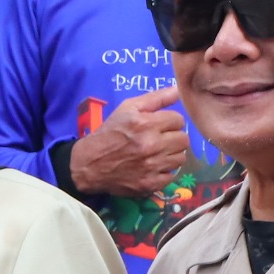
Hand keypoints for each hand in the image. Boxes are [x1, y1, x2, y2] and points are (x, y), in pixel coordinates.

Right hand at [67, 89, 191, 197]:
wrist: (89, 164)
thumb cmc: (110, 132)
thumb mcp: (127, 108)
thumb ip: (156, 98)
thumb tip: (178, 89)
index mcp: (146, 124)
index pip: (179, 120)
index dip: (170, 121)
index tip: (160, 125)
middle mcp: (151, 145)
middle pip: (183, 140)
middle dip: (173, 137)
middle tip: (160, 139)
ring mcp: (152, 167)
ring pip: (180, 158)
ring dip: (171, 154)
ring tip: (157, 153)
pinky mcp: (150, 183)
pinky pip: (172, 176)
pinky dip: (164, 172)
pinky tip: (152, 167)